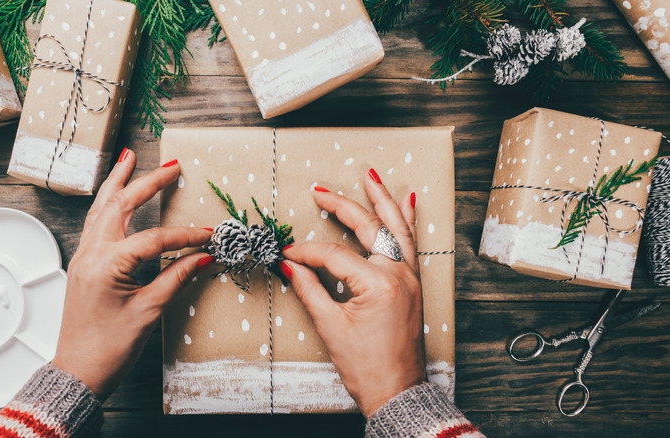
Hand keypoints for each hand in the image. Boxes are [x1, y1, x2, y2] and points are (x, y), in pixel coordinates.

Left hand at [51, 151, 212, 399]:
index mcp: (106, 264)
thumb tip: (204, 257)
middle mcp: (90, 253)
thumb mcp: (149, 312)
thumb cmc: (109, 348)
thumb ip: (177, 278)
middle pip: (120, 206)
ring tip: (129, 159)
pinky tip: (115, 196)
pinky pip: (95, 223)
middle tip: (171, 165)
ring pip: (101, 208)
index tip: (210, 235)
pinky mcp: (83, 264)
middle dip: (146, 182)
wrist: (78, 372)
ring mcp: (83, 257)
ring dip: (118, 183)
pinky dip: (108, 203)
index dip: (185, 236)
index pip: (154, 239)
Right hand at [280, 169, 424, 417]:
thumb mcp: (331, 327)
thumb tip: (288, 265)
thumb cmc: (367, 366)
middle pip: (369, 228)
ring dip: (383, 200)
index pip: (334, 255)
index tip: (286, 255)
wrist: (397, 392)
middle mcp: (399, 274)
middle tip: (320, 190)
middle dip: (342, 206)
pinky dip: (407, 221)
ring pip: (397, 228)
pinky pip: (411, 244)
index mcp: (378, 284)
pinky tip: (408, 202)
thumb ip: (309, 289)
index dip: (306, 252)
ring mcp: (411, 277)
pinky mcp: (413, 284)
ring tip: (371, 176)